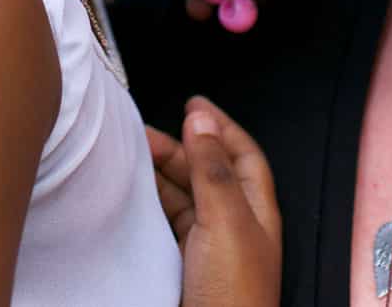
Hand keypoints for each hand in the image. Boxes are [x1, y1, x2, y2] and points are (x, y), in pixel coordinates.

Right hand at [147, 98, 281, 306]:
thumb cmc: (234, 296)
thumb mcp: (226, 221)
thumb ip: (212, 170)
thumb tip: (201, 119)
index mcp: (257, 210)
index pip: (243, 154)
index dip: (219, 126)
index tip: (193, 103)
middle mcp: (236, 225)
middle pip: (209, 172)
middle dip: (182, 146)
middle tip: (146, 131)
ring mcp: (210, 247)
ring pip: (186, 197)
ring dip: (163, 173)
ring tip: (134, 157)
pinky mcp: (185, 267)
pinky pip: (169, 223)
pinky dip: (152, 204)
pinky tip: (135, 198)